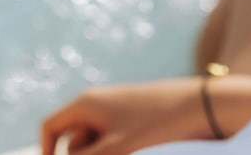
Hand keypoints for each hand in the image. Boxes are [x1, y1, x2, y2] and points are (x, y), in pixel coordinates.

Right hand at [41, 78, 209, 154]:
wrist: (202, 106)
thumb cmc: (156, 127)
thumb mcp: (116, 150)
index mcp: (85, 103)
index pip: (50, 126)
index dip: (47, 152)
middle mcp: (96, 101)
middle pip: (74, 138)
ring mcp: (116, 107)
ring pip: (97, 141)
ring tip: (132, 154)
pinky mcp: (134, 114)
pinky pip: (115, 138)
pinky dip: (119, 151)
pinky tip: (141, 152)